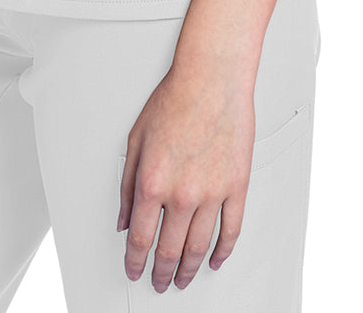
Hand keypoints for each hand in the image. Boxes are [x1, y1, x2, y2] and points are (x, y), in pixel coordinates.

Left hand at [117, 57, 255, 291]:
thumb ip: (127, 184)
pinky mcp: (237, 187)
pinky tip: (215, 260)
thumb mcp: (136, 139)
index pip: (141, 238)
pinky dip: (223, 251)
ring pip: (199, 246)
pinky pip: (231, 230)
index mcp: (153, 182)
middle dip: (161, 272)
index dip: (135, 261)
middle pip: (169, 250)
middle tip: (159, 282)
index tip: (134, 270)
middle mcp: (182, 194)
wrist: (211, 79)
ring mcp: (212, 193)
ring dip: (188, 268)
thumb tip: (125, 218)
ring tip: (182, 278)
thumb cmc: (175, 100)